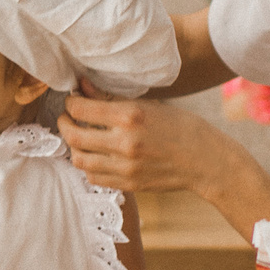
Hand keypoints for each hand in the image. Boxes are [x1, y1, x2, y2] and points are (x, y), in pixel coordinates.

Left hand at [56, 82, 224, 194]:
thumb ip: (111, 98)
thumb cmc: (181, 127)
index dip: (70, 102)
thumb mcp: (148, 105)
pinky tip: (93, 156)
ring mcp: (125, 167)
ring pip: (79, 160)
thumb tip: (83, 85)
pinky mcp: (128, 183)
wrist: (205, 160)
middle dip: (64, 123)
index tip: (72, 100)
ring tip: (78, 137)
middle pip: (74, 135)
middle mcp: (124, 143)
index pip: (81, 109)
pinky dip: (87, 166)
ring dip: (73, 146)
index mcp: (130, 116)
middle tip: (66, 118)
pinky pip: (94, 177)